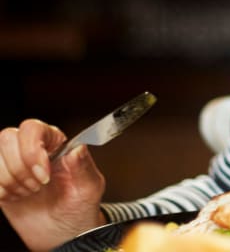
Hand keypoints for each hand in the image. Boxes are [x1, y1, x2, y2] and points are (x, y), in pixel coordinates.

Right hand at [0, 119, 107, 251]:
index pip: (33, 128)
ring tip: (30, 192)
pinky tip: (17, 197)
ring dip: (10, 180)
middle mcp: (32, 149)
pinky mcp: (1, 181)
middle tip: (38, 185)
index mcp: (56, 144)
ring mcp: (14, 165)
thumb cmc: (78, 207)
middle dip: (20, 167)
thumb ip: (84, 166)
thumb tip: (78, 148)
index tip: (44, 174)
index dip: (32, 149)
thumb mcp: (89, 188)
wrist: (62, 233)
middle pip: (8, 138)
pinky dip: (1, 191)